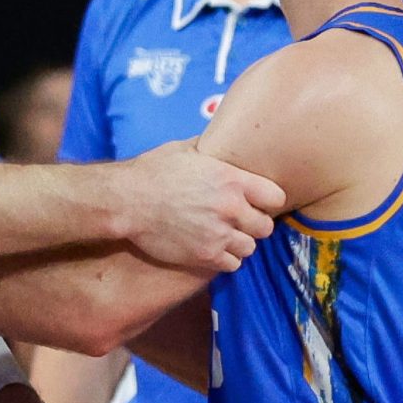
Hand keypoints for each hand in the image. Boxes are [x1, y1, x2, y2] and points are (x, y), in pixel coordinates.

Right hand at [117, 142, 283, 273]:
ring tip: (225, 235)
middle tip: (239, 220)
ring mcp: (219, 235)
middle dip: (254, 223)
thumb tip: (220, 138)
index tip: (257, 200)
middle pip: (265, 226)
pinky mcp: (205, 256)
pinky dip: (226, 258)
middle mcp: (231, 209)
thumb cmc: (152, 171)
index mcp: (232, 180)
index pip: (276, 197)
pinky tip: (213, 247)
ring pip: (250, 247)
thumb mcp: (185, 150)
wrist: (126, 200)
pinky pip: (232, 264)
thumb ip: (210, 149)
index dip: (267, 199)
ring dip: (240, 242)